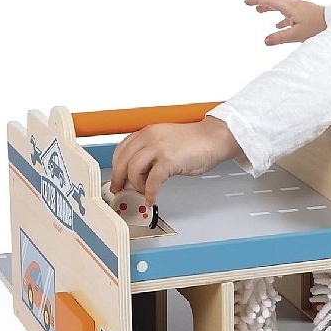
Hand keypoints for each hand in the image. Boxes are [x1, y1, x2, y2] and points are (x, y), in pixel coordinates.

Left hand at [110, 117, 239, 206]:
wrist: (214, 138)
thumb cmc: (195, 141)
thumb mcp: (165, 141)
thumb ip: (150, 152)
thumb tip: (139, 172)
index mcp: (147, 132)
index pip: (121, 150)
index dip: (116, 167)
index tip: (117, 178)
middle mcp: (150, 137)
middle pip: (123, 161)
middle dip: (119, 179)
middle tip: (121, 190)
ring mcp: (159, 148)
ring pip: (133, 170)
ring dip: (136, 186)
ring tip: (143, 192)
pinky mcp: (169, 161)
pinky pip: (152, 182)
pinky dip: (150, 193)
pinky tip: (152, 198)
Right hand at [245, 0, 325, 44]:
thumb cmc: (318, 27)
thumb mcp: (297, 35)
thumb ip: (280, 38)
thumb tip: (265, 41)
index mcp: (291, 7)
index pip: (270, 0)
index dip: (257, 0)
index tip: (246, 2)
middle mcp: (294, 4)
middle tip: (250, 0)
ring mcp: (299, 7)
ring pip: (280, 0)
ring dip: (268, 3)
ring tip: (259, 11)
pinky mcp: (303, 12)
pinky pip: (288, 10)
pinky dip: (279, 14)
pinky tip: (277, 24)